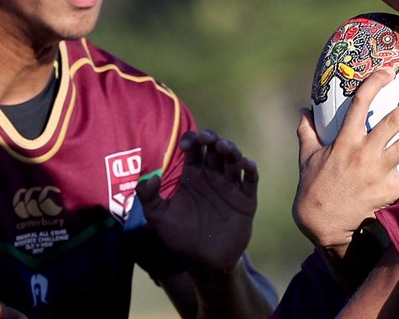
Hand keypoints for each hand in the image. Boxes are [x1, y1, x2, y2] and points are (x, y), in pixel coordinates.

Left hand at [136, 129, 258, 276]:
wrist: (204, 260)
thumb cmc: (180, 236)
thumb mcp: (158, 216)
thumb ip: (147, 196)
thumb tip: (149, 176)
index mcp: (193, 175)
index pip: (194, 148)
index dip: (191, 140)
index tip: (186, 145)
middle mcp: (213, 176)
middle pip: (215, 148)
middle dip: (212, 138)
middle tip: (207, 137)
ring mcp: (230, 186)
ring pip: (234, 159)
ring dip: (231, 149)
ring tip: (224, 147)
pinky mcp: (246, 199)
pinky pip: (250, 180)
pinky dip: (249, 169)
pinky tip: (244, 163)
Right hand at [294, 68, 398, 249]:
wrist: (322, 223)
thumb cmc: (314, 188)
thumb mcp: (306, 157)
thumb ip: (307, 132)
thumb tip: (304, 110)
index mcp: (344, 141)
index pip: (359, 103)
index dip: (375, 83)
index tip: (389, 71)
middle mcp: (363, 153)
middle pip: (394, 121)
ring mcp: (377, 172)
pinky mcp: (388, 191)